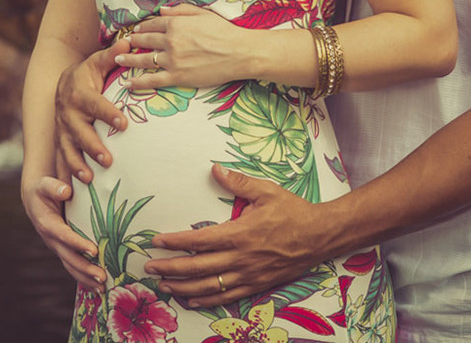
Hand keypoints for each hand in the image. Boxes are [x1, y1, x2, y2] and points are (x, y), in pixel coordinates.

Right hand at [21, 175, 105, 289]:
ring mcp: (56, 247)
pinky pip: (73, 267)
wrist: (34, 199)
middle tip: (102, 276)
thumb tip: (66, 191)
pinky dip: (84, 278)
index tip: (94, 250)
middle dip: (85, 268)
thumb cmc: (43, 190)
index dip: (77, 243)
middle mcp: (51, 239)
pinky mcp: (63, 250)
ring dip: (86, 278)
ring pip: (70, 266)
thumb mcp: (45, 185)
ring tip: (102, 288)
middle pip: (68, 257)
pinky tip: (97, 288)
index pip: (64, 235)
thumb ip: (54, 187)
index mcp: (47, 224)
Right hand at [55, 39, 130, 183]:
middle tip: (108, 160)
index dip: (108, 113)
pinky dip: (65, 177)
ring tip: (90, 179)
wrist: (62, 85)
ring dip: (77, 165)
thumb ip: (113, 55)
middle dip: (92, 147)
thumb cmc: (87, 75)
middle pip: (79, 133)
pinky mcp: (60, 144)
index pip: (95, 104)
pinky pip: (61, 162)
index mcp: (80, 94)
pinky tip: (72, 194)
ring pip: (67, 151)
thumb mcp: (97, 63)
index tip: (124, 123)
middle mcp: (68, 115)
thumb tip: (132, 40)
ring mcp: (62, 132)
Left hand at [116, 5, 254, 90]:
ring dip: (128, 59)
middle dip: (132, 41)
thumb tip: (161, 9)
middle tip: (123, 43)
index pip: (152, 24)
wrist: (240, 53)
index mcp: (176, 24)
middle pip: (144, 40)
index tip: (136, 29)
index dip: (142, 27)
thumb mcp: (203, 14)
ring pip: (143, 60)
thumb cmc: (225, 31)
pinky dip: (138, 82)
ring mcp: (172, 60)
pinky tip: (128, 84)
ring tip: (118, 60)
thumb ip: (180, 10)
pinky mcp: (178, 77)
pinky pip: (153, 80)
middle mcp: (170, 41)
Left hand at [144, 164, 327, 307]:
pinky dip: (206, 301)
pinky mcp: (256, 285)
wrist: (320, 236)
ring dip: (183, 288)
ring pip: (208, 287)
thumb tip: (215, 170)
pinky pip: (226, 297)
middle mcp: (240, 258)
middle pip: (197, 268)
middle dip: (170, 268)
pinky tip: (191, 301)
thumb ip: (239, 182)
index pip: (197, 240)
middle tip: (149, 268)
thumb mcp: (267, 190)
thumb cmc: (293, 211)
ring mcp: (248, 275)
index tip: (156, 242)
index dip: (174, 242)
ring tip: (164, 286)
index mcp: (239, 234)